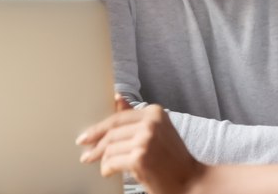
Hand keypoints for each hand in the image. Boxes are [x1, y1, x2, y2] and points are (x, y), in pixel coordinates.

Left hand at [77, 103, 205, 193]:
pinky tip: (108, 171)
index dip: (99, 127)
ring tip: (102, 165)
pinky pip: (112, 162)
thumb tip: (117, 97)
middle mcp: (150, 124)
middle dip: (95, 144)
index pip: (118, 117)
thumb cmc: (175, 159)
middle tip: (86, 153)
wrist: (192, 181)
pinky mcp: (139, 159)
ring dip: (102, 159)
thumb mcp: (159, 131)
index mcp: (155, 113)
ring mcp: (145, 141)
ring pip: (110, 148)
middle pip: (112, 132)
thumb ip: (137, 116)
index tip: (88, 135)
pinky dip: (107, 168)